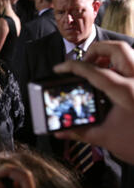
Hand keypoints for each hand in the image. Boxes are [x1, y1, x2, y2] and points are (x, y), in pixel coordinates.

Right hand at [53, 40, 133, 164]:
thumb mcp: (104, 139)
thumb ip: (79, 132)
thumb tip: (61, 132)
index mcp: (124, 91)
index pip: (92, 70)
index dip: (72, 66)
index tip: (60, 69)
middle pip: (117, 49)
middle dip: (96, 50)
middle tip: (84, 62)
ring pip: (130, 54)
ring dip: (111, 56)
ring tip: (98, 68)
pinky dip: (122, 67)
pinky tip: (114, 79)